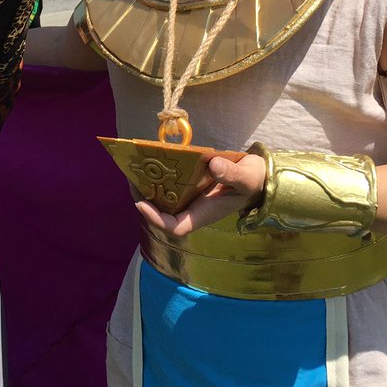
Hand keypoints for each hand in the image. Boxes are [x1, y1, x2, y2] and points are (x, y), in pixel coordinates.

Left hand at [136, 152, 266, 237]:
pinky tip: (150, 160)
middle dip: (144, 198)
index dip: (156, 219)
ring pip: (162, 199)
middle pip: (162, 212)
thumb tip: (214, 165)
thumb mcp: (246, 178)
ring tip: (133, 168)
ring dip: (147, 186)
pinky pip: (169, 184)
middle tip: (130, 179)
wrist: (256, 175)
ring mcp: (189, 197)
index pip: (175, 227)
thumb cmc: (252, 181)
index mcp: (204, 214)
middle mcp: (192, 209)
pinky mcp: (189, 185)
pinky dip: (158, 175)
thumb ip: (232, 174)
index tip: (141, 204)